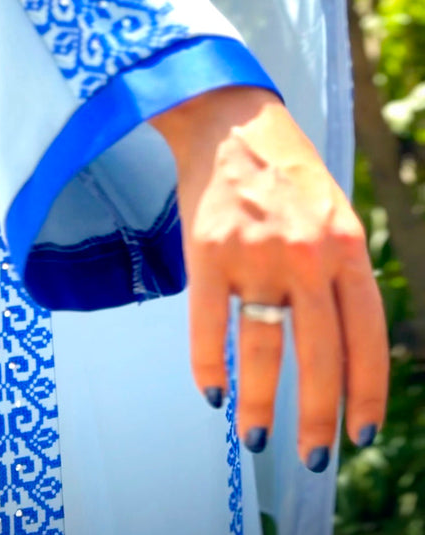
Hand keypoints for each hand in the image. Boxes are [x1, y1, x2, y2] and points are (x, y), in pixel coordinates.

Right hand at [152, 87, 388, 469]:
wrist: (229, 119)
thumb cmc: (284, 170)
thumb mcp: (334, 212)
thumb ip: (343, 270)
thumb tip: (346, 348)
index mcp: (346, 245)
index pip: (366, 336)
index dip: (366, 392)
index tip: (361, 432)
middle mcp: (306, 254)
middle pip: (320, 354)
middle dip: (319, 416)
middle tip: (314, 455)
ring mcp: (256, 253)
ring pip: (265, 349)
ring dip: (263, 403)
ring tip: (259, 435)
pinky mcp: (208, 251)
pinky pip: (210, 327)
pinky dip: (209, 368)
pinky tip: (213, 392)